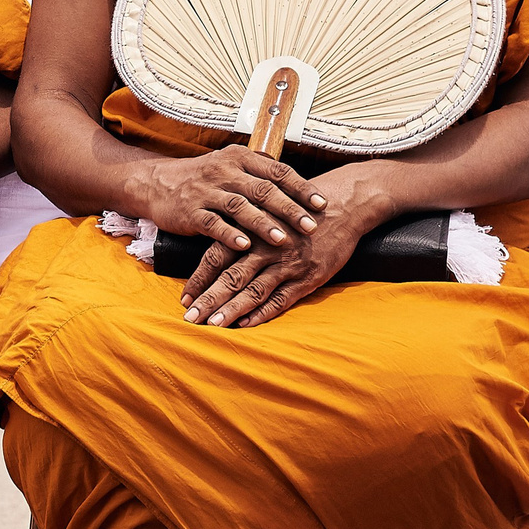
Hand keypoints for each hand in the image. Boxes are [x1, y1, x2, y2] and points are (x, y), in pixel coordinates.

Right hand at [129, 145, 324, 260]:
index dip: (301, 188)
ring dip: (263, 224)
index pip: (278, 172)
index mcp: (240, 158)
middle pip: (263, 190)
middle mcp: (224, 171)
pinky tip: (245, 246)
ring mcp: (206, 191)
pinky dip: (229, 234)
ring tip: (283, 239)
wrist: (157, 183)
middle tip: (311, 226)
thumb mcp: (231, 166)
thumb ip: (260, 172)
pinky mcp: (190, 212)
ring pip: (240, 207)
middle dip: (290, 209)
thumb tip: (298, 183)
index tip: (322, 204)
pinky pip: (213, 224)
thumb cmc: (202, 178)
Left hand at [182, 163, 401, 329]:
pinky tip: (247, 324)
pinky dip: (263, 313)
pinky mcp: (309, 276)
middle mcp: (266, 247)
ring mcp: (288, 263)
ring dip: (231, 309)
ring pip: (253, 290)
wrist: (345, 203)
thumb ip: (244, 222)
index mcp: (252, 228)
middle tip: (189, 318)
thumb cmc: (301, 204)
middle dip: (208, 299)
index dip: (199, 277)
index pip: (216, 255)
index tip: (183, 296)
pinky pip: (282, 298)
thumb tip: (216, 236)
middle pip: (230, 276)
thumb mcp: (268, 206)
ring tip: (212, 325)